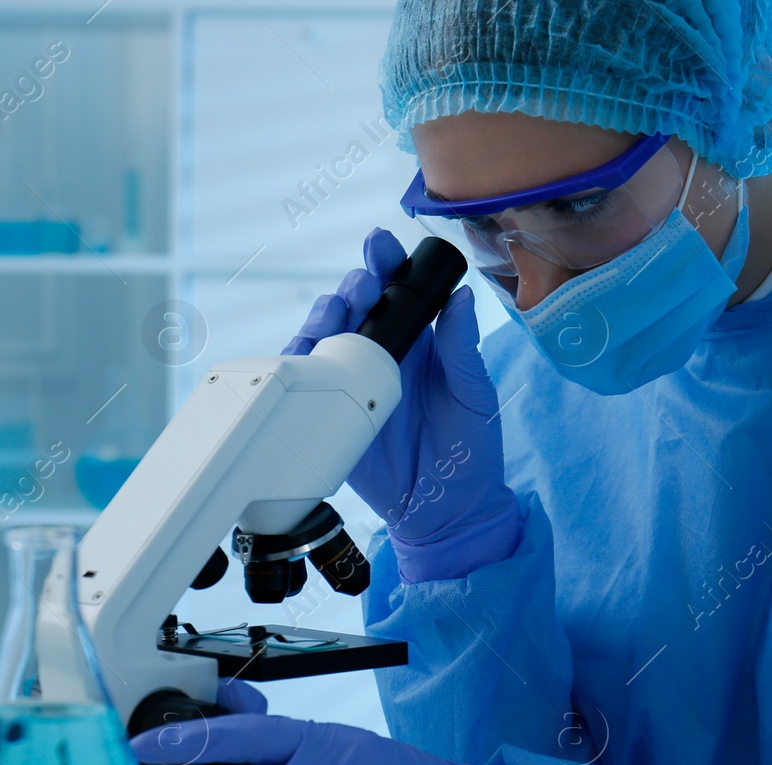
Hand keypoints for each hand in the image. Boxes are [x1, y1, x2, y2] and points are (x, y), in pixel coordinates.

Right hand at [282, 229, 521, 581]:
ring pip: (324, 333)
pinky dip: (297, 359)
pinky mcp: (328, 411)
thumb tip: (463, 296)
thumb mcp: (473, 394)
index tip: (380, 246)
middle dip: (351, 286)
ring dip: (323, 314)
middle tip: (361, 291)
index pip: (397, 289)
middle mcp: (380, 353)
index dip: (384, 262)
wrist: (445, 511)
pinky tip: (305, 351)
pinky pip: (303, 379)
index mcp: (418, 340)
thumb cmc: (469, 450)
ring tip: (335, 314)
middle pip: (353, 304)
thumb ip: (463, 348)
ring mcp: (350, 380)